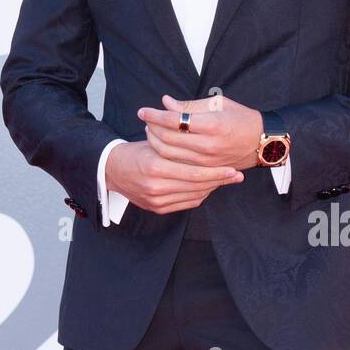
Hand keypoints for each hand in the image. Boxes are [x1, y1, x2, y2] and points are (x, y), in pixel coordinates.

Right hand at [104, 140, 243, 214]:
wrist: (112, 170)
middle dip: (219, 180)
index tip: (233, 168)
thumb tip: (205, 142)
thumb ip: (178, 142)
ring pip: (193, 195)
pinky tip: (208, 187)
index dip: (216, 171)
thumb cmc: (137, 151)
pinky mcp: (157, 208)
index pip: (194, 172)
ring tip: (225, 179)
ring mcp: (156, 200)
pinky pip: (186, 203)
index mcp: (156, 166)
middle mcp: (156, 186)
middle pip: (197, 186)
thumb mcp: (155, 141)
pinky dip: (199, 195)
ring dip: (211, 187)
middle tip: (237, 175)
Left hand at [139, 94, 262, 171]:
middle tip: (145, 120)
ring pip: (170, 155)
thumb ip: (189, 105)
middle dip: (151, 128)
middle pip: (167, 139)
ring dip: (155, 142)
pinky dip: (166, 155)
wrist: (263, 142)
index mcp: (212, 125)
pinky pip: (179, 164)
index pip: (173, 121)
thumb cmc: (241, 118)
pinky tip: (162, 145)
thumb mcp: (218, 104)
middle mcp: (208, 146)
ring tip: (151, 131)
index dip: (154, 115)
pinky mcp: (207, 171)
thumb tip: (165, 102)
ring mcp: (207, 161)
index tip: (142, 111)